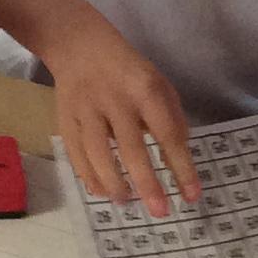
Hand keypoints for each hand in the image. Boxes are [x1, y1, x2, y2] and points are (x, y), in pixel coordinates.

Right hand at [43, 19, 198, 216]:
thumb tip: (177, 162)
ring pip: (98, 153)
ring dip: (114, 183)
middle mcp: (116, 99)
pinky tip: (102, 191)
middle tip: (160, 212)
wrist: (80, 45)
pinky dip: (88, 175)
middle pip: (131, 148)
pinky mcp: (65, 118)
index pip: (168, 134)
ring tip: (127, 203)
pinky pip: (76, 153)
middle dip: (148, 184)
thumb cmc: (129, 71)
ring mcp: (87, 109)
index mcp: (146, 89)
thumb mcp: (159, 84)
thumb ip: (171, 119)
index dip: (182, 167)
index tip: (192, 196)